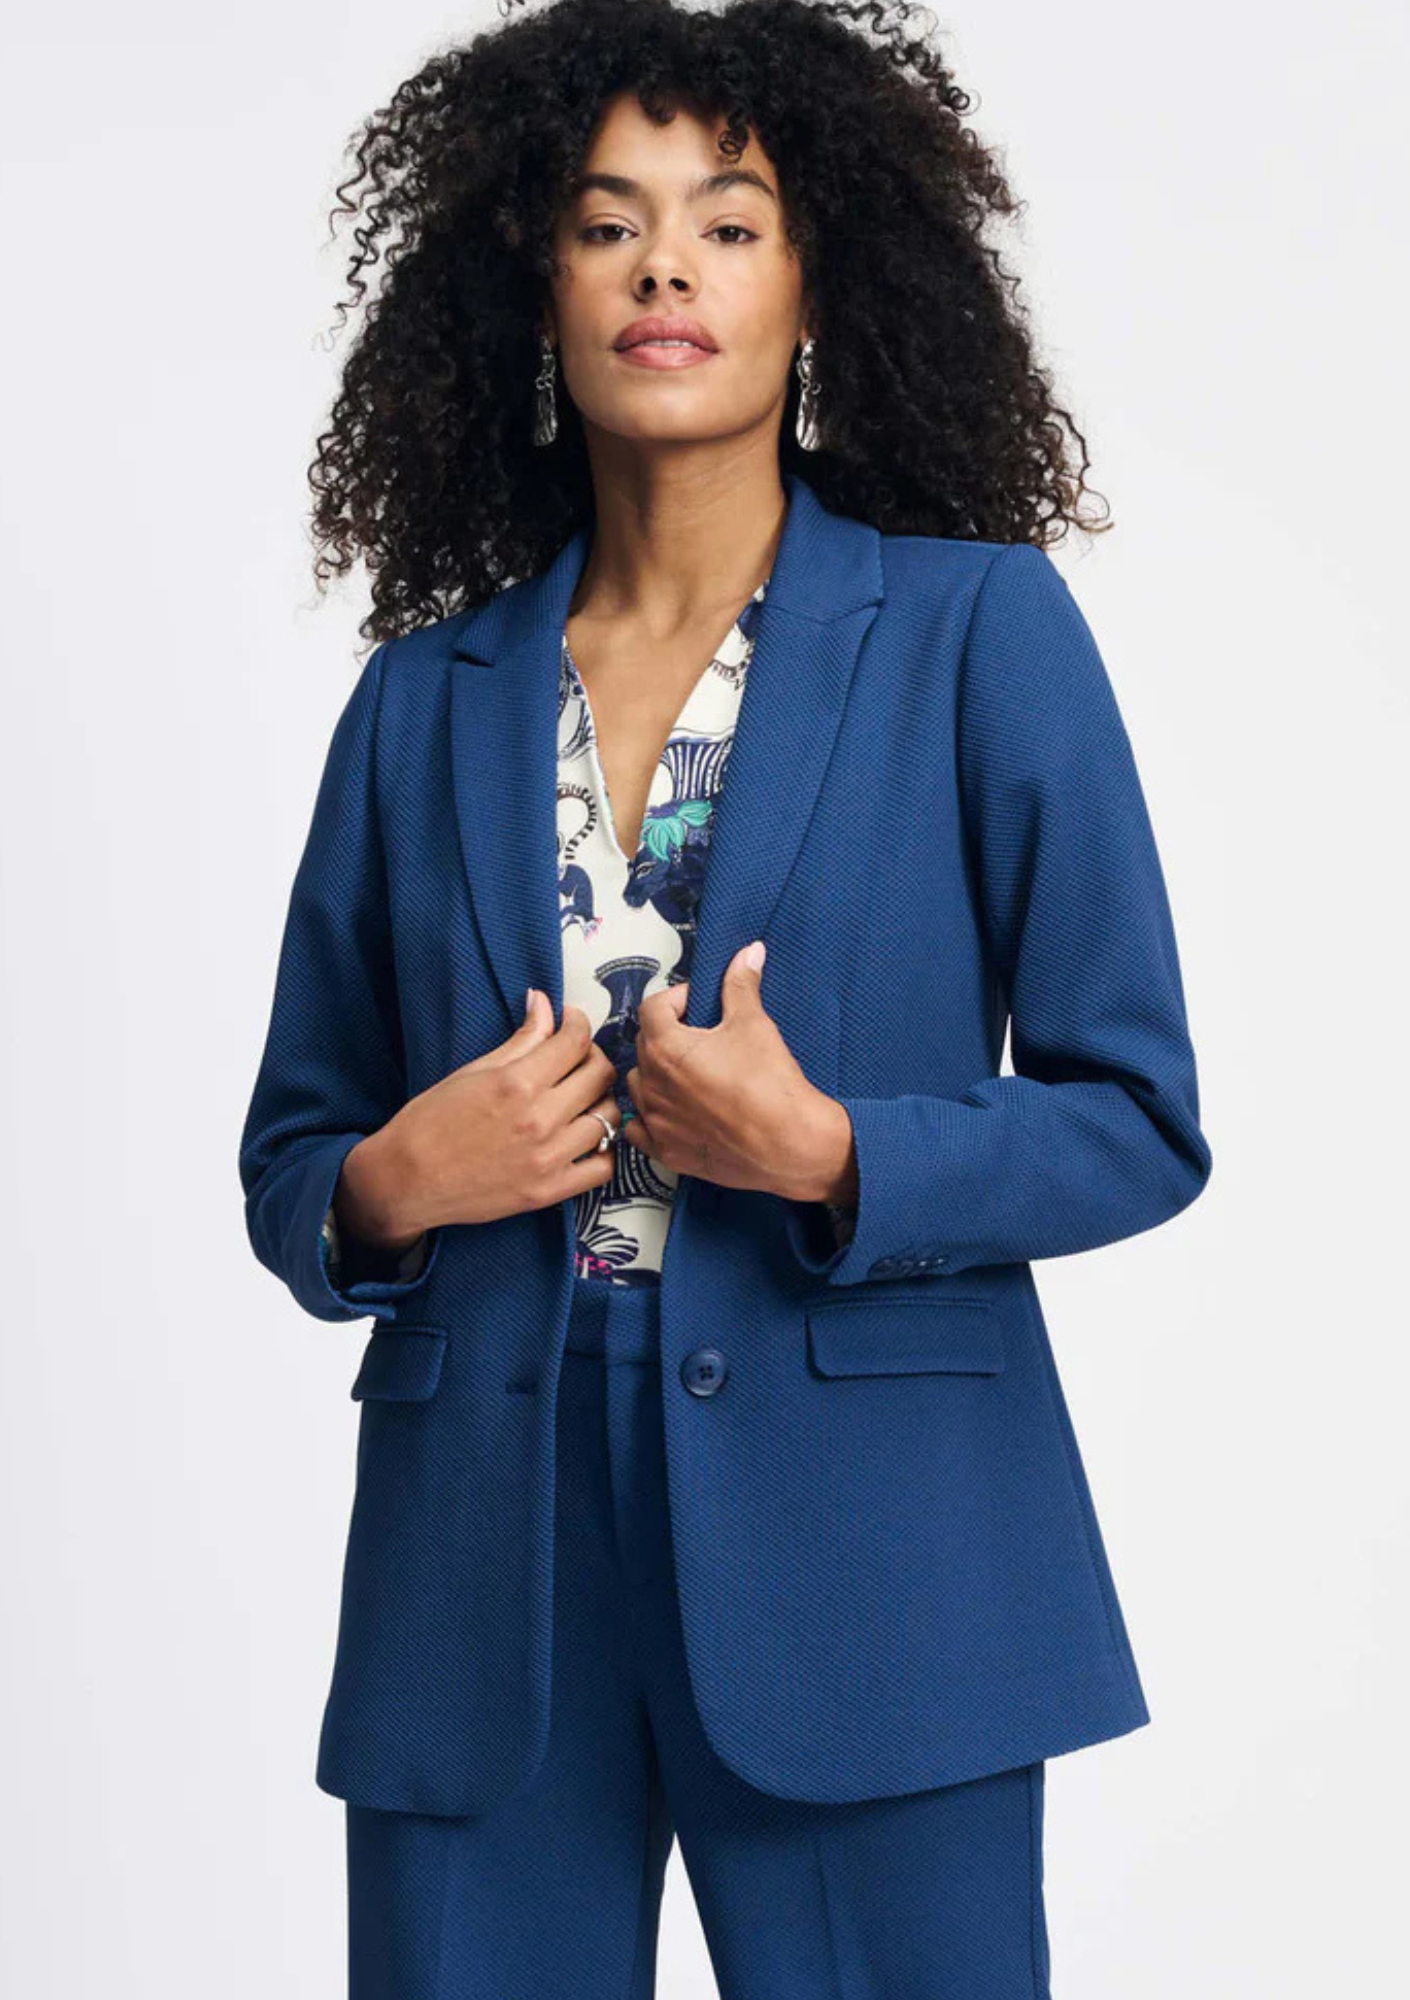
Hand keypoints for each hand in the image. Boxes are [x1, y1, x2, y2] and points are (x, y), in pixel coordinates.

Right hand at [336, 993, 621, 1248]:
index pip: (576, 1041)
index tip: (570, 1024)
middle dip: (593, 1058)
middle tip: (576, 1060)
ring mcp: (548, 1158)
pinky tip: (583, 1139)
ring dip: (600, 1101)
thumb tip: (543, 1003)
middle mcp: (539, 1119)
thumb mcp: (473, 1071)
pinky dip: (603, 1150)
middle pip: (600, 1075)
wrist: (406, 1180)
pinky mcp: (549, 1192)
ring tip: (580, 1100)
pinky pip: (603, 1167)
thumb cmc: (430, 1122)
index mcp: (517, 1083)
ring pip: (609, 1117)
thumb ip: (520, 1039)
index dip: (578, 1024)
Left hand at [621, 941, 857, 1204]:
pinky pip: (638, 1129)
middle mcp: (651, 1083)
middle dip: (667, 1034)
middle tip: (700, 1037)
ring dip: (657, 1075)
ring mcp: (655, 1121)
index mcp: (665, 1047)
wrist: (788, 1144)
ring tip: (689, 1075)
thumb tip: (750, 950)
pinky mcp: (664, 1151)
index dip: (675, 999)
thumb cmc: (769, 1081)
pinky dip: (650, 1118)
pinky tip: (673, 1113)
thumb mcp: (754, 1024)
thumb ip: (741, 985)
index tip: (699, 1004)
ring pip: (640, 1086)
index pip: (652, 1008)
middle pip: (644, 1045)